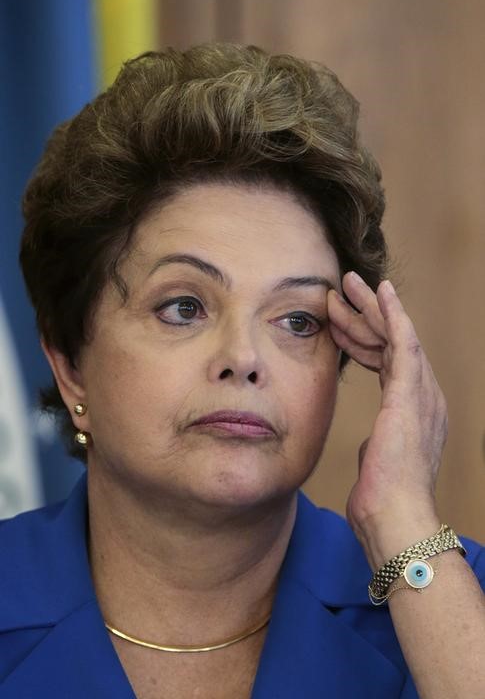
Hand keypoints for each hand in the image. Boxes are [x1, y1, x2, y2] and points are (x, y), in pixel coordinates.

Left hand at [327, 273, 445, 567]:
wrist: (395, 519)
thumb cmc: (383, 501)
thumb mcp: (377, 463)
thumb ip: (378, 444)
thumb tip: (370, 443)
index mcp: (413, 413)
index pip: (387, 364)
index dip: (363, 341)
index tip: (340, 325)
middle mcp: (424, 397)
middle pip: (391, 344)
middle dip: (366, 315)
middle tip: (344, 290)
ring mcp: (421, 394)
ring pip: (395, 335)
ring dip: (372, 307)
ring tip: (350, 282)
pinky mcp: (411, 394)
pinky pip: (403, 341)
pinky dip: (392, 314)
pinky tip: (381, 291)